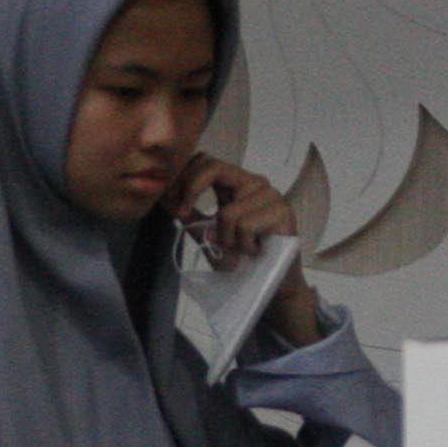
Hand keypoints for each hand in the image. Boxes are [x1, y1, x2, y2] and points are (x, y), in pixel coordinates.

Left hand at [169, 152, 321, 343]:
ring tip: (239, 250)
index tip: (174, 205)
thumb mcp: (207, 235)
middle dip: (192, 191)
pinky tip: (255, 251)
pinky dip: (243, 246)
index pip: (206, 160)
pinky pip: (245, 226)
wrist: (270, 286)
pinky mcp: (283, 211)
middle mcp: (253, 183)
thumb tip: (164, 197)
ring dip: (226, 240)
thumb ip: (190, 215)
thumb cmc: (240, 260)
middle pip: (213, 167)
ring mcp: (270, 195)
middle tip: (185, 216)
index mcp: (235, 183)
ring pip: (227, 213)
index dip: (184, 178)